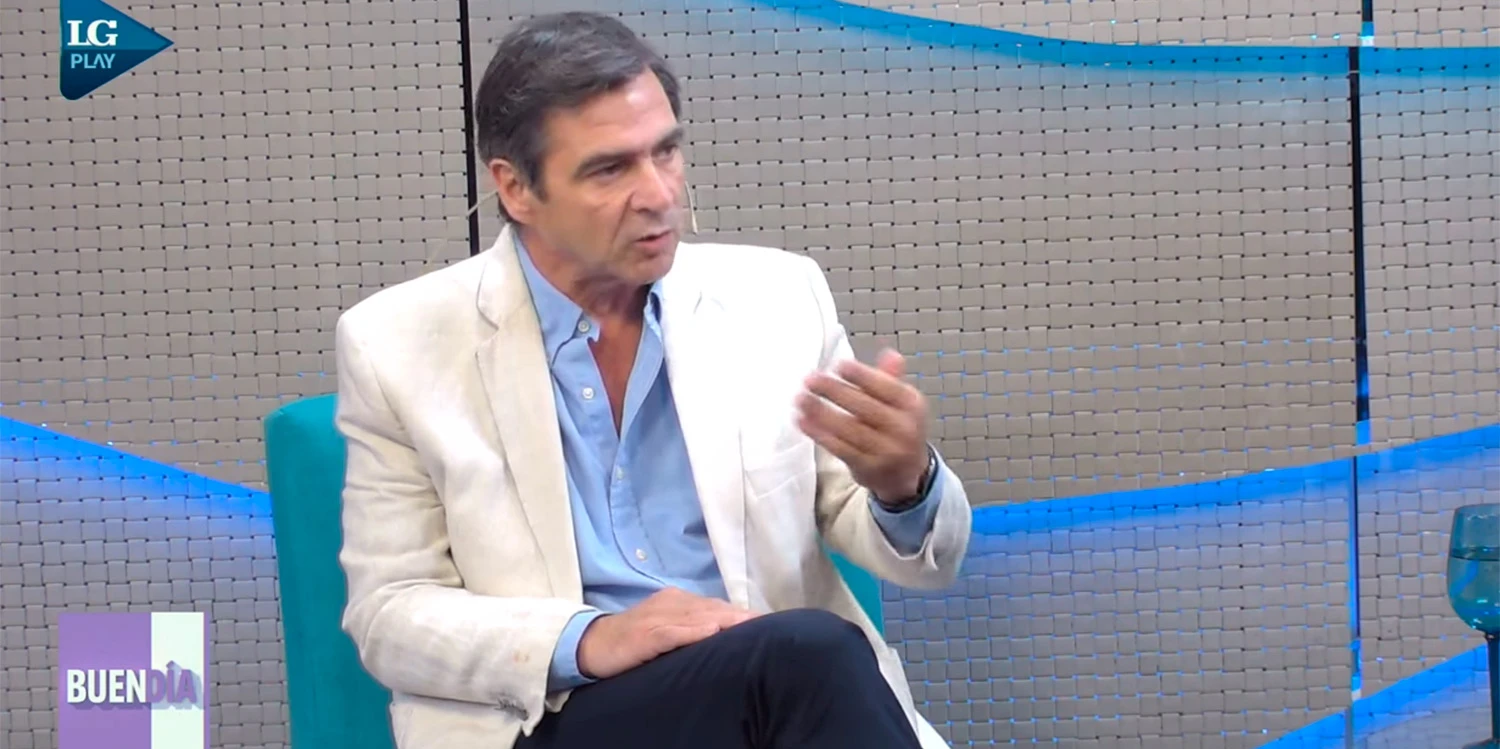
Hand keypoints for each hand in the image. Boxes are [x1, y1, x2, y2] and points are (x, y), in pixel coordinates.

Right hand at [576, 588, 757, 679]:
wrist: (592, 644)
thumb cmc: (632, 638)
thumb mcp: (665, 628)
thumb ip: (691, 626)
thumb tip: (722, 633)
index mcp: (678, 601)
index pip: (717, 606)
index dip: (741, 615)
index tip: (768, 622)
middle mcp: (671, 603)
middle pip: (713, 609)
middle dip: (741, 617)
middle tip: (769, 624)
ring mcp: (658, 618)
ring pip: (698, 617)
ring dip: (725, 621)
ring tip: (750, 625)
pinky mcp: (646, 635)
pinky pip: (673, 632)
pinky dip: (692, 631)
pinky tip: (710, 632)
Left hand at [796, 347, 930, 505]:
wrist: (908, 473)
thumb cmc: (898, 429)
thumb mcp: (901, 404)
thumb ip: (890, 380)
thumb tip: (890, 354)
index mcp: (911, 405)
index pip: (886, 387)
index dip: (862, 376)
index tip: (839, 365)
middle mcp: (903, 429)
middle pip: (865, 408)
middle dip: (835, 392)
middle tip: (811, 379)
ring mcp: (886, 451)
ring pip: (850, 429)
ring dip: (822, 413)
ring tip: (801, 399)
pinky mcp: (868, 468)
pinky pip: (840, 449)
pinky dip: (820, 435)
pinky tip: (804, 422)